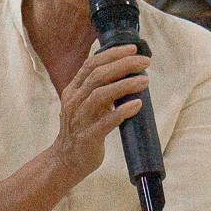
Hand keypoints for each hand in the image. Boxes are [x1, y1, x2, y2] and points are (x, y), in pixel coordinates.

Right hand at [48, 45, 149, 184]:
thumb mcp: (85, 104)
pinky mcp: (88, 137)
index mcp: (73, 90)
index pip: (91, 64)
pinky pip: (106, 122)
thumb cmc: (81, 130)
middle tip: (145, 63)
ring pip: (101, 94)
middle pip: (98, 75)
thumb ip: (99, 89)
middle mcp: (74, 101)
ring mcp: (79, 119)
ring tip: (144, 81)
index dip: (112, 54)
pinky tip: (137, 105)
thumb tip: (127, 73)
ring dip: (125, 85)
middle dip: (123, 65)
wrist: (66, 160)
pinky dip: (122, 112)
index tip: (132, 49)